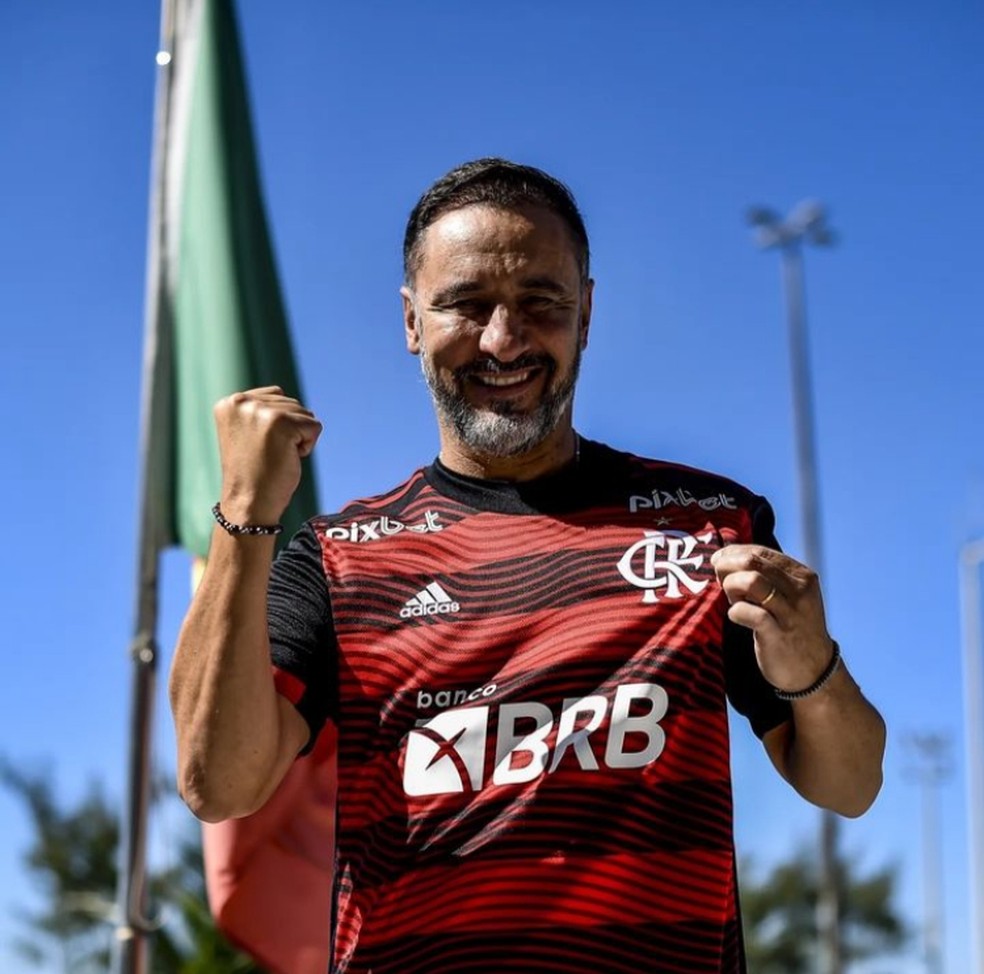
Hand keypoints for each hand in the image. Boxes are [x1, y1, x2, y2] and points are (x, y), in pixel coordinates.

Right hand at [213, 386, 321, 524]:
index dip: (278, 425)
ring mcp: (260, 411)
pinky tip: (287, 459)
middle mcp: (241, 402)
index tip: (259, 447)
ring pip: (305, 414)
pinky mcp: (281, 423)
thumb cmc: (254, 474)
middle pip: (292, 404)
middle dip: (290, 431)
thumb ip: (262, 412)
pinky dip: (308, 446)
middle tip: (268, 455)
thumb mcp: (250, 434)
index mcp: (230, 403)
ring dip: (298, 438)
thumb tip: (291, 402)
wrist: (248, 504)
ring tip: (275, 456)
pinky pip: (315, 426)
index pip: (276, 396)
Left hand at [710, 544, 834, 693]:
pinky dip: (734, 611)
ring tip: (733, 600)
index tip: (719, 563)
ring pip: (749, 581)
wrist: (814, 671)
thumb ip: (767, 576)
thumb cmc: (792, 628)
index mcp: (802, 575)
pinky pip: (747, 612)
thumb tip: (726, 557)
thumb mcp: (789, 596)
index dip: (732, 553)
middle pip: (751, 561)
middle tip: (721, 582)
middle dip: (726, 568)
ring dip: (730, 587)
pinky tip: (736, 616)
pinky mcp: (778, 634)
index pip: (759, 551)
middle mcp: (799, 590)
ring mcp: (790, 612)